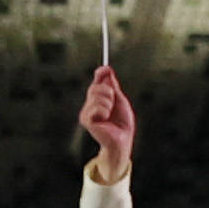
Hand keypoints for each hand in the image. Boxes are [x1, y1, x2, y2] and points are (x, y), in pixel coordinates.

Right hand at [77, 59, 136, 181]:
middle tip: (113, 105)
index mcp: (97, 99)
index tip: (106, 69)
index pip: (96, 82)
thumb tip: (106, 68)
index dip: (100, 74)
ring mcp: (86, 112)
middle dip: (109, 93)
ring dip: (109, 104)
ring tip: (110, 115)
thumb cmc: (122, 122)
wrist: (122, 139)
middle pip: (96, 87)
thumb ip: (112, 85)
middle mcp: (89, 104)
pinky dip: (105, 111)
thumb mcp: (119, 99)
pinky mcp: (86, 119)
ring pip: (97, 96)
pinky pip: (97, 106)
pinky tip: (105, 120)